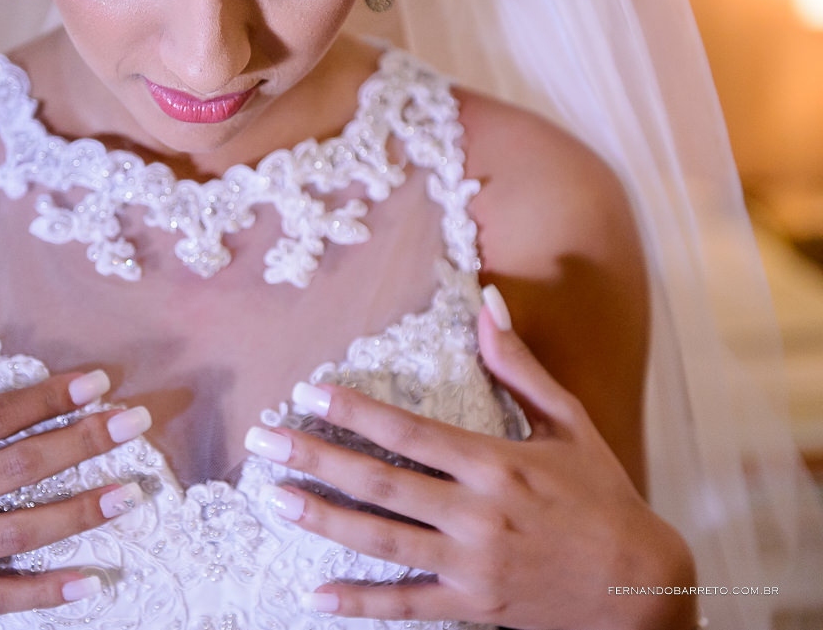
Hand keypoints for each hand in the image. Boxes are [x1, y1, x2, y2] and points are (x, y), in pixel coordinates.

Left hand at [245, 287, 696, 629]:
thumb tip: (488, 305)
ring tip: (274, 497)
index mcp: (496, 462)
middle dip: (316, 458)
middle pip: (380, 482)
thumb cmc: (604, 497)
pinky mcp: (474, 603)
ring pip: (382, 538)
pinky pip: (406, 604)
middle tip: (263, 441)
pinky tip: (314, 594)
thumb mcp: (569, 424)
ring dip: (322, 518)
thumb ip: (519, 367)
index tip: (307, 392)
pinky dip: (359, 603)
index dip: (353, 410)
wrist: (642, 585)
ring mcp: (473, 562)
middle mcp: (478, 512)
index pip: (408, 431)